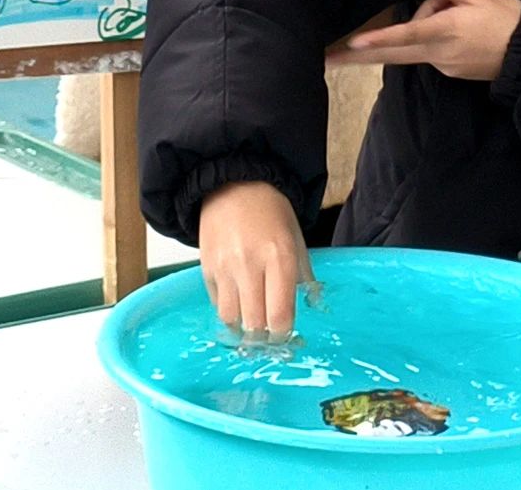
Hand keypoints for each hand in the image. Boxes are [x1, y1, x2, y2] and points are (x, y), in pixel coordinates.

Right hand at [198, 181, 314, 339]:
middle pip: (254, 325)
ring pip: (231, 320)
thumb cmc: (269, 211)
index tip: (286, 334)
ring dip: (243, 326)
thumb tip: (314, 304)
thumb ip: (304, 274)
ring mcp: (225, 268)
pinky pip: (216, 304)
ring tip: (253, 320)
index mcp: (280, 257)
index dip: (283, 334)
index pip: (280, 316)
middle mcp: (251, 265)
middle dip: (264, 336)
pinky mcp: (207, 268)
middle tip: (269, 333)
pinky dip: (228, 309)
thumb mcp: (296, 238)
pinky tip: (238, 300)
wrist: (234, 184)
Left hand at [326, 0, 520, 79]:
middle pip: (391, 54)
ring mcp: (442, 65)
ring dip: (424, 25)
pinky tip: (461, 26)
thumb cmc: (506, 18)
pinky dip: (436, 36)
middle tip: (326, 59)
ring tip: (460, 10)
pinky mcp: (448, 70)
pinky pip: (430, 49)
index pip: (404, 35)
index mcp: (444, 31)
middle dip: (357, 58)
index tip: (353, 44)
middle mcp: (438, 53)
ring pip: (416, 43)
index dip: (378, 39)